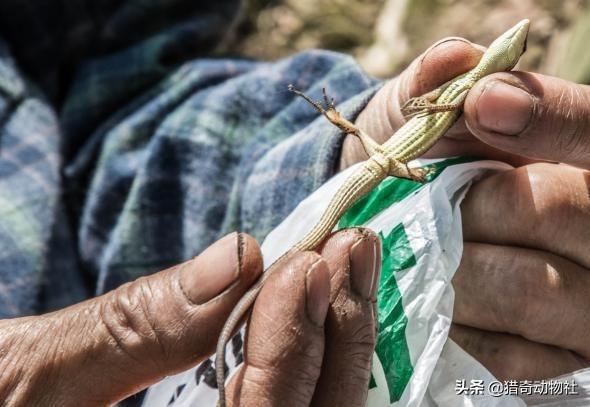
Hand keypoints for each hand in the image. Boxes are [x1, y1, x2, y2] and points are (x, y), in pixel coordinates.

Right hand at [0, 228, 379, 405]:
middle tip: (350, 247)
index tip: (304, 263)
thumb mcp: (34, 374)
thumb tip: (236, 258)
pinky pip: (291, 399)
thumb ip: (131, 328)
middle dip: (336, 334)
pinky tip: (322, 294)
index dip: (288, 345)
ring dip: (339, 334)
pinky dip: (316, 345)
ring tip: (349, 256)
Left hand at [351, 35, 589, 379]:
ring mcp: (587, 308)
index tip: (484, 104)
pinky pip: (509, 354)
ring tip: (419, 253)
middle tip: (433, 203)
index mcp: (585, 160)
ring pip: (533, 288)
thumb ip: (440, 84)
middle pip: (564, 211)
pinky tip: (433, 302)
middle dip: (478, 203)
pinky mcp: (557, 364)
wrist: (397, 229)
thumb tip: (457, 60)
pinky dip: (457, 325)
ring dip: (455, 268)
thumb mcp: (424, 117)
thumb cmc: (422, 163)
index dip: (551, 118)